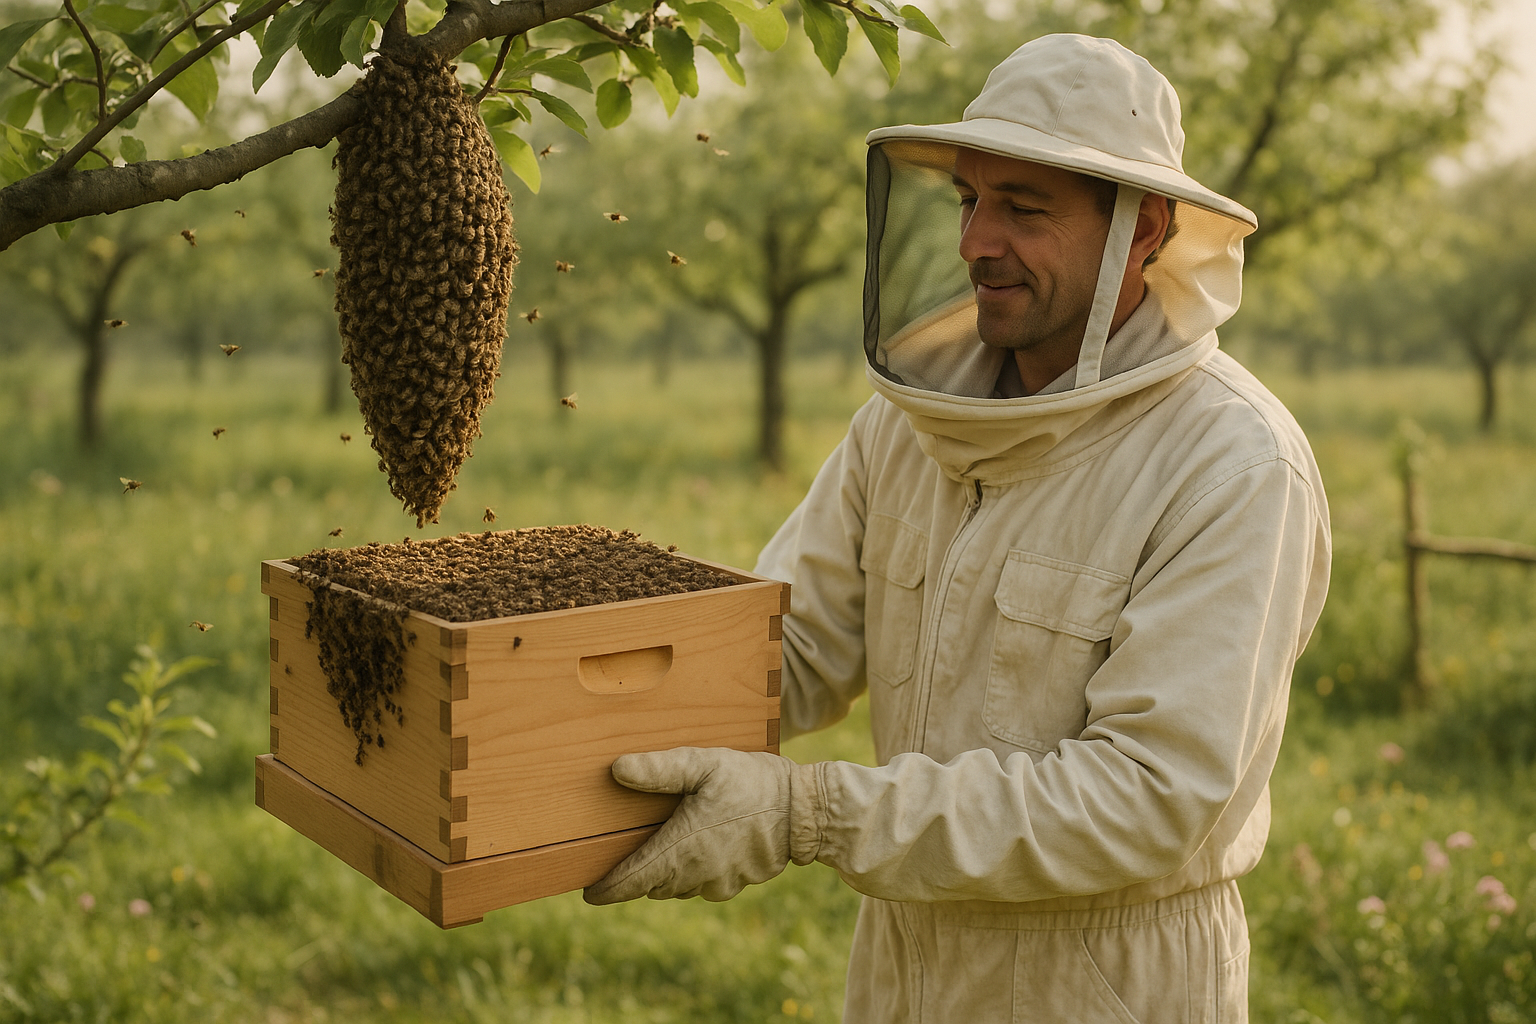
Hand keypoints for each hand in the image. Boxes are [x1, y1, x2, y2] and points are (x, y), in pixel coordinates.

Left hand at [583, 746, 823, 903]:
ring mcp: (717, 883)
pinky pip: (702, 884)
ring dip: (665, 872)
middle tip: (622, 856)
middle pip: (651, 885)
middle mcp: (694, 875)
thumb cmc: (753, 783)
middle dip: (636, 875)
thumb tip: (617, 769)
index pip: (631, 881)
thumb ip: (660, 769)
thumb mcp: (705, 764)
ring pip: (676, 886)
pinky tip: (699, 845)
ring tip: (662, 845)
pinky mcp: (736, 884)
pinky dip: (692, 871)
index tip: (589, 893)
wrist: (805, 811)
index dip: (606, 889)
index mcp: (680, 849)